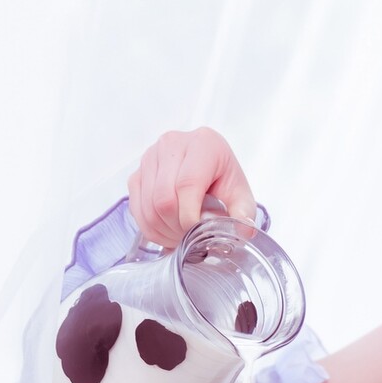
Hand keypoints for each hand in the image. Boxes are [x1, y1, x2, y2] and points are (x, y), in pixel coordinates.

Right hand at [127, 127, 257, 248]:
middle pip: (164, 199)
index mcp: (202, 144)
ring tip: (181, 236)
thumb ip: (244, 213)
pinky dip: (151, 229)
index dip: (189, 217)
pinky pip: (137, 209)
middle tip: (191, 238)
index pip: (187, 184)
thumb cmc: (223, 178)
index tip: (198, 233)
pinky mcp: (137, 173)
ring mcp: (150, 158)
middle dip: (177, 227)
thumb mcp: (241, 194)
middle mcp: (172, 145)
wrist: (207, 166)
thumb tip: (242, 230)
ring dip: (163, 231)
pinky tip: (167, 231)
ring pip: (148, 207)